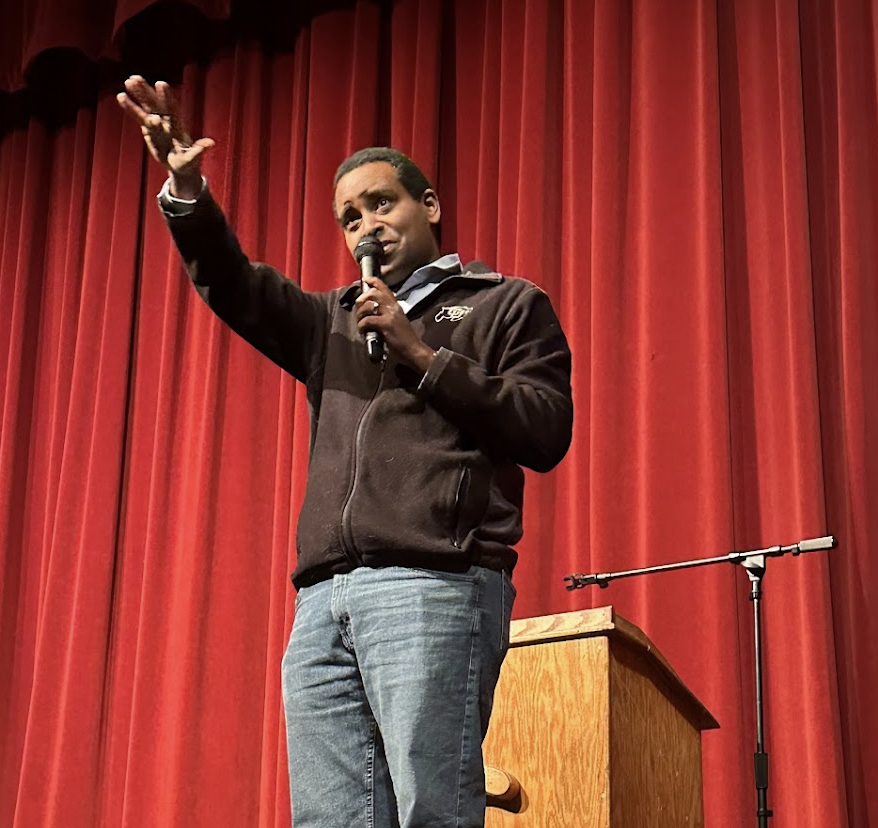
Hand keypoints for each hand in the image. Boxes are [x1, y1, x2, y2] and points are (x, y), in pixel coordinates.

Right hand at [116, 75, 214, 198]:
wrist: (180, 167)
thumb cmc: (188, 163)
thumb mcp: (193, 159)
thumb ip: (199, 150)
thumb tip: (211, 143)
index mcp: (178, 126)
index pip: (172, 109)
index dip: (167, 97)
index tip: (160, 83)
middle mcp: (167, 121)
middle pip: (157, 103)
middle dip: (148, 91)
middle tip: (137, 78)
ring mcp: (157, 123)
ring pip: (147, 106)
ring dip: (138, 94)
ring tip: (128, 80)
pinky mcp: (149, 128)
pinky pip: (138, 115)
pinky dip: (130, 107)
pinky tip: (120, 96)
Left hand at [355, 275, 435, 371]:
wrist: (414, 350)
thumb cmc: (405, 339)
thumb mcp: (398, 321)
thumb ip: (388, 313)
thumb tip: (372, 310)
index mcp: (396, 305)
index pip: (384, 288)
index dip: (373, 281)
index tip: (365, 279)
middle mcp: (393, 307)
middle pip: (373, 294)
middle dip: (361, 300)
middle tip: (358, 310)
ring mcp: (390, 315)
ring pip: (368, 305)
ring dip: (360, 314)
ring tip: (360, 322)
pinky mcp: (386, 325)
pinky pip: (368, 320)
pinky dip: (362, 326)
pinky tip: (364, 331)